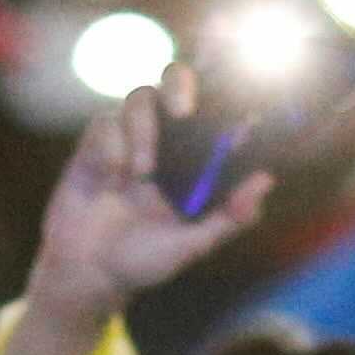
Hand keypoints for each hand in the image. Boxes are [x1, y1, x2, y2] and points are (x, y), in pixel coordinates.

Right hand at [25, 70, 278, 327]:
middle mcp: (162, 140)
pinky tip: (112, 179)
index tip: (237, 111)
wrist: (89, 275)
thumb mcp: (194, 245)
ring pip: (139, 98)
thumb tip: (265, 180)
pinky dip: (111, 146)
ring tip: (141, 173)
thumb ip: (231, 217)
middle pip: (174, 80)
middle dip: (179, 84)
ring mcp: (126, 139)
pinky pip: (104, 122)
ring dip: (143, 131)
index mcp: (192, 158)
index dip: (227, 99)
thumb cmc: (144, 261)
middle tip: (183, 111)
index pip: (213, 112)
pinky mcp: (93, 146)